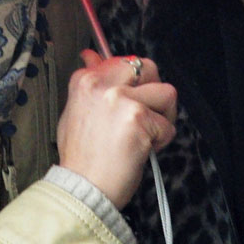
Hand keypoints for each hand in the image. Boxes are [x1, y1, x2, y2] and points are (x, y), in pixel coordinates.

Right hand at [56, 50, 176, 208]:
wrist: (82, 188)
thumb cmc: (80, 157)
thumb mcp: (75, 112)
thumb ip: (90, 84)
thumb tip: (91, 55)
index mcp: (85, 81)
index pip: (123, 61)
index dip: (136, 83)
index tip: (132, 98)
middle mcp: (102, 85)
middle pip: (149, 68)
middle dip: (155, 91)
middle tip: (146, 115)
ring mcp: (121, 100)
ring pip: (166, 93)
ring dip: (163, 117)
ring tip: (146, 135)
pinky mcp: (139, 120)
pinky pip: (167, 126)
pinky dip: (161, 142)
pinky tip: (142, 151)